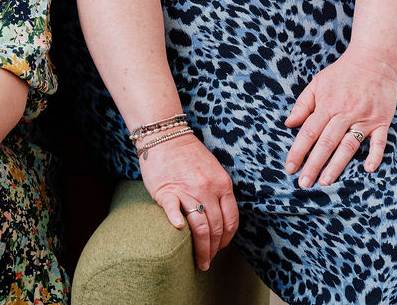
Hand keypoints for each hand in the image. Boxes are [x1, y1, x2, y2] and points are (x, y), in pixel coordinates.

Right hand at [138, 131, 237, 270]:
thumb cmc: (188, 155)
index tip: (219, 249)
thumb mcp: (213, 171)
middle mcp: (208, 188)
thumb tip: (222, 224)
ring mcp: (188, 189)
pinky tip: (179, 231)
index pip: (231, 221)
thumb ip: (219, 194)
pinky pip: (174, 209)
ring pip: (200, 227)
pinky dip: (177, 222)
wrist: (165, 134)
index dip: (226, 240)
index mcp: (222, 184)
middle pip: (216, 228)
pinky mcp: (167, 190)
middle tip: (207, 262)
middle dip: (214, 250)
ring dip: (201, 250)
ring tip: (199, 262)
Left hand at [284, 48, 396, 186]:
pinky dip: (374, 155)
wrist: (373, 59)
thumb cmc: (342, 73)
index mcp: (327, 105)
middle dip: (313, 164)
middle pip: (326, 142)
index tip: (290, 167)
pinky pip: (379, 141)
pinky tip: (367, 169)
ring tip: (325, 182)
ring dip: (337, 165)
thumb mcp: (318, 83)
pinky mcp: (381, 120)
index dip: (298, 150)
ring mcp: (364, 117)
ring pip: (348, 145)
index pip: (308, 132)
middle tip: (304, 184)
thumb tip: (288, 124)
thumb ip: (303, 104)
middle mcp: (344, 113)